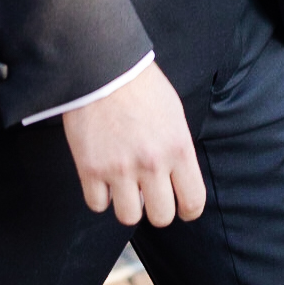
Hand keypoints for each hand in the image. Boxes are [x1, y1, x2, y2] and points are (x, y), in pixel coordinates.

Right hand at [63, 64, 205, 227]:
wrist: (102, 67)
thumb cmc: (141, 86)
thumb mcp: (174, 114)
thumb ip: (178, 149)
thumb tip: (177, 180)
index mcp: (178, 148)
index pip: (193, 202)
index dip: (188, 210)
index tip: (181, 207)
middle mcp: (152, 164)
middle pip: (161, 216)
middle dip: (157, 209)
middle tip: (149, 195)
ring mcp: (119, 169)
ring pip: (129, 217)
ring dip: (127, 204)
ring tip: (124, 185)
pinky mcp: (90, 168)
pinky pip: (97, 204)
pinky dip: (100, 195)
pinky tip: (102, 177)